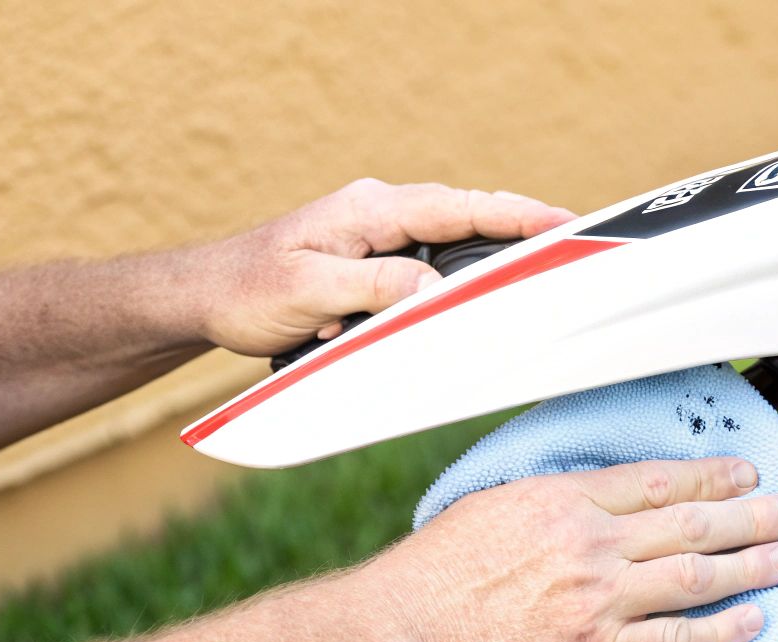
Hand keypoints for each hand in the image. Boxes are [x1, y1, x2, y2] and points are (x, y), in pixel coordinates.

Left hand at [194, 178, 575, 355]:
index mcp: (370, 210)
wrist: (207, 296)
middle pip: (464, 219)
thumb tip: (434, 288)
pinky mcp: (370, 263)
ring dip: (483, 263)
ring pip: (447, 245)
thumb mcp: (311, 291)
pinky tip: (471, 301)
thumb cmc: (249, 288)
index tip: (563, 222)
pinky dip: (451, 284)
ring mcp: (376, 237)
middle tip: (570, 250)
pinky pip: (425, 269)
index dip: (514, 214)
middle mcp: (378, 215)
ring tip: (535, 276)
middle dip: (517, 232)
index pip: (457, 206)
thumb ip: (375, 287)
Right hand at [363, 457, 777, 641]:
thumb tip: (592, 501)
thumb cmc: (434, 570)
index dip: (710, 475)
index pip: (657, 480)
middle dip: (755, 513)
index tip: (745, 472)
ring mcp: (597, 598)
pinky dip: (720, 631)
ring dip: (753, 564)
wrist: (404, 628)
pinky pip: (674, 640)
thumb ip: (551, 501)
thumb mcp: (492, 504)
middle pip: (692, 521)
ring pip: (697, 576)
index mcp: (563, 499)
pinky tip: (752, 623)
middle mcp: (590, 542)